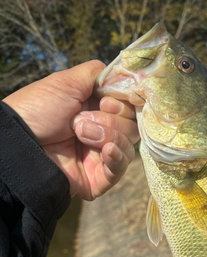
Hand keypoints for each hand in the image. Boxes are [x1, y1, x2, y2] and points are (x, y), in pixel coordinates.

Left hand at [3, 60, 138, 200]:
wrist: (21, 143)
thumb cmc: (38, 110)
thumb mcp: (67, 82)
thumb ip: (98, 74)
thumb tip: (126, 75)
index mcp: (96, 110)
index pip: (128, 108)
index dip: (122, 103)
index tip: (106, 101)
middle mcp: (101, 133)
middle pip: (131, 126)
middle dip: (110, 121)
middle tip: (81, 121)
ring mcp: (100, 157)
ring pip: (127, 146)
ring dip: (107, 135)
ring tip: (80, 134)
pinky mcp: (99, 179)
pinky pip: (120, 168)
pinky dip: (117, 156)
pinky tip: (107, 150)